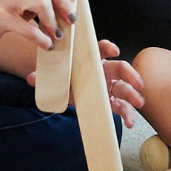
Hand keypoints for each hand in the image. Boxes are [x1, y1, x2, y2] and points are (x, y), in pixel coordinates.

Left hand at [27, 37, 144, 124]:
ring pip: (124, 88)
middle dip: (131, 75)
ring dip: (133, 95)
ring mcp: (109, 86)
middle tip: (138, 84)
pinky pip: (121, 106)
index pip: (101, 49)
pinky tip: (130, 123)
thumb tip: (31, 79)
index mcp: (91, 59)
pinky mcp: (109, 101)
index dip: (108, 47)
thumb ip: (44, 77)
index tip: (113, 50)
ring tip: (139, 104)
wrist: (65, 88)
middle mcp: (103, 70)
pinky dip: (127, 114)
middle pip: (120, 68)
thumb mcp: (54, 76)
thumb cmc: (64, 77)